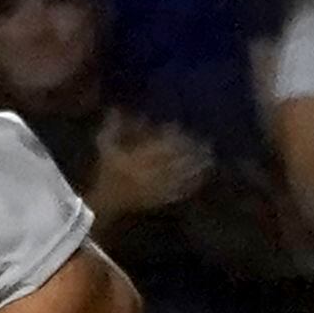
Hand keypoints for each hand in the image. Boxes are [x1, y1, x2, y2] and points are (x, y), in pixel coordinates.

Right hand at [88, 119, 211, 222]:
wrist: (103, 205)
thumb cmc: (104, 174)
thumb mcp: (104, 147)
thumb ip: (112, 128)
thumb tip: (116, 108)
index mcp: (137, 159)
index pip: (161, 145)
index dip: (175, 136)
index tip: (185, 127)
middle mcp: (150, 173)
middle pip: (176, 160)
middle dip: (192, 152)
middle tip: (208, 143)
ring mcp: (156, 188)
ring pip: (180, 176)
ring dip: (196, 167)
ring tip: (210, 158)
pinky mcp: (160, 199)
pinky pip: (178, 191)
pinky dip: (191, 184)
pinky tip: (201, 178)